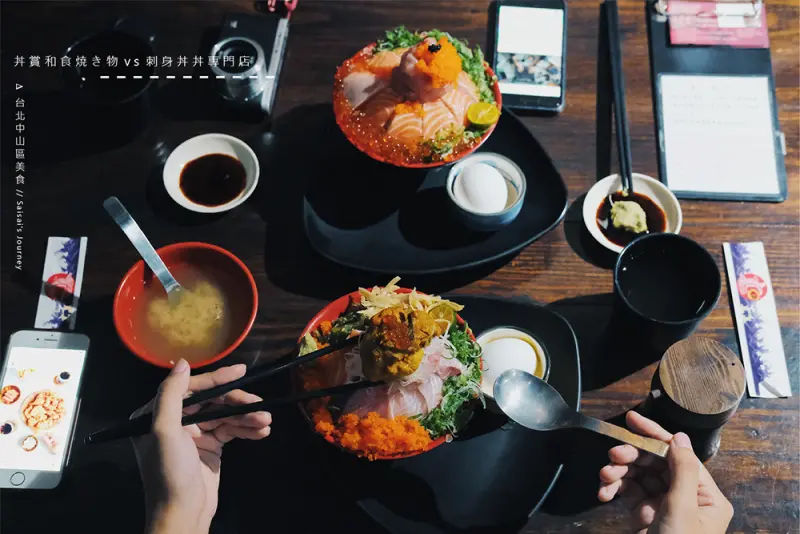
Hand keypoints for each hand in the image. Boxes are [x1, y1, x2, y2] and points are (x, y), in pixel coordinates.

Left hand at [132, 359, 271, 533]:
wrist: (183, 515)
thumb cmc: (169, 474)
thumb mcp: (164, 432)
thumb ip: (171, 395)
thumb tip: (182, 363)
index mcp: (157, 415)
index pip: (191, 389)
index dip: (217, 379)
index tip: (241, 371)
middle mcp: (176, 421)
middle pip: (212, 401)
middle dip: (237, 403)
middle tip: (260, 406)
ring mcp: (195, 434)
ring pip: (225, 416)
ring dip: (247, 417)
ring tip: (266, 421)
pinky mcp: (211, 447)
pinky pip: (232, 430)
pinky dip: (247, 430)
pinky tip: (262, 431)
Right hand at [598, 411, 732, 533]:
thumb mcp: (682, 510)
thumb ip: (681, 470)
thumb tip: (679, 437)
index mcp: (705, 495)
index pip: (679, 455)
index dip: (656, 435)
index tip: (633, 419)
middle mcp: (685, 497)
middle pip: (655, 463)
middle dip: (632, 457)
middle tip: (613, 455)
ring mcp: (663, 506)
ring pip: (638, 476)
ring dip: (618, 473)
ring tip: (605, 477)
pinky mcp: (643, 515)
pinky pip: (627, 492)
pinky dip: (613, 490)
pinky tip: (603, 494)